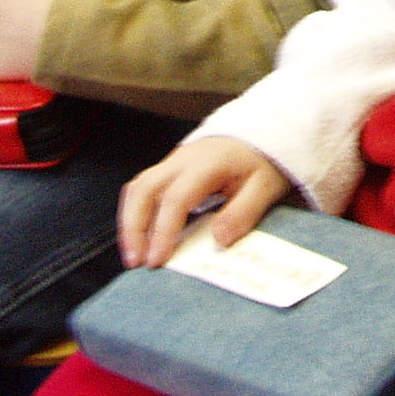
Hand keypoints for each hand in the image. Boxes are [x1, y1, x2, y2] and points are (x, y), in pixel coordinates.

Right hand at [116, 135, 290, 266]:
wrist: (260, 133)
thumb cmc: (262, 162)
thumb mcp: (265, 187)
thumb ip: (243, 212)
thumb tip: (219, 241)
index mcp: (206, 164)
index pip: (175, 199)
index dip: (163, 231)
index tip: (157, 261)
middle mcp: (182, 160)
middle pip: (143, 190)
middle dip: (133, 228)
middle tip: (135, 262)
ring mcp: (172, 162)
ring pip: (137, 188)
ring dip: (129, 222)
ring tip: (133, 255)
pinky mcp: (168, 169)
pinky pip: (142, 188)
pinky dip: (135, 213)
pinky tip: (140, 237)